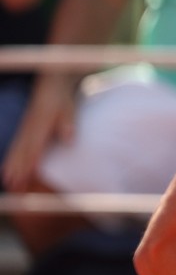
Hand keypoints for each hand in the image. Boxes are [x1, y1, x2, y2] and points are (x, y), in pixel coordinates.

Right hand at [3, 74, 77, 190]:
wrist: (51, 88)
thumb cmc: (61, 100)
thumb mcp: (68, 108)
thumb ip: (68, 122)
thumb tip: (69, 137)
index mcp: (40, 125)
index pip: (34, 146)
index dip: (31, 160)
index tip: (28, 174)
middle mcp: (30, 129)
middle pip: (22, 152)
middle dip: (18, 170)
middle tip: (15, 187)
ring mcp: (25, 131)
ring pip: (16, 152)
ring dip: (12, 168)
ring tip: (10, 185)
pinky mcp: (24, 132)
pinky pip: (16, 148)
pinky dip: (11, 161)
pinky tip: (7, 172)